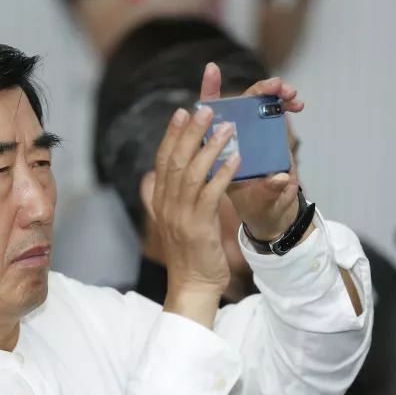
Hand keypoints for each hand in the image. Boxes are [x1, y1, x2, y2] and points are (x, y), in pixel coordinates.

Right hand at [153, 103, 241, 322]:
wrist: (192, 285)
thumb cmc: (190, 253)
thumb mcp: (176, 221)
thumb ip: (170, 197)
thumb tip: (159, 177)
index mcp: (160, 201)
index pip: (163, 160)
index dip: (172, 134)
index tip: (182, 112)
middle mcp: (166, 205)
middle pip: (176, 160)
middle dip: (190, 132)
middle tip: (205, 109)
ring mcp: (180, 216)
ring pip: (193, 173)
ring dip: (210, 147)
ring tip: (226, 127)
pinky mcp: (198, 227)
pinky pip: (210, 194)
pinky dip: (223, 173)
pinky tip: (236, 158)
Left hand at [197, 63, 305, 240]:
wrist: (274, 212)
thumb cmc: (257, 204)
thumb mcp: (261, 201)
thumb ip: (269, 191)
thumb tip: (281, 178)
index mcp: (222, 151)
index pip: (210, 117)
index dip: (210, 91)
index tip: (212, 68)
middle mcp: (236, 137)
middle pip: (241, 103)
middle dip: (258, 90)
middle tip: (276, 87)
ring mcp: (255, 133)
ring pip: (261, 103)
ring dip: (275, 92)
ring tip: (290, 93)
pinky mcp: (272, 133)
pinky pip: (277, 111)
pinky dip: (287, 103)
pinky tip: (298, 104)